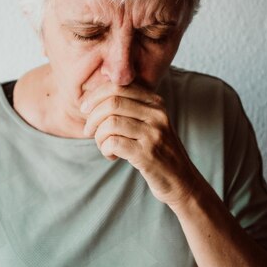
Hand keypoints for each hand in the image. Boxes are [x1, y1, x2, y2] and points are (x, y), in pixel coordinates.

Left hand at [81, 82, 196, 205]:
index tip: (85, 109)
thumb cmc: (156, 149)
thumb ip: (129, 106)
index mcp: (155, 102)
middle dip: (92, 117)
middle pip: (112, 103)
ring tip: (104, 146)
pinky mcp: (148, 155)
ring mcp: (154, 134)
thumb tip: (92, 96)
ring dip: (99, 136)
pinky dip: (105, 149)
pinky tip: (111, 156)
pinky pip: (114, 143)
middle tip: (88, 131)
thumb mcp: (149, 122)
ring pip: (110, 123)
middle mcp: (157, 114)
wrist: (181, 181)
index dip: (95, 96)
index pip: (118, 86)